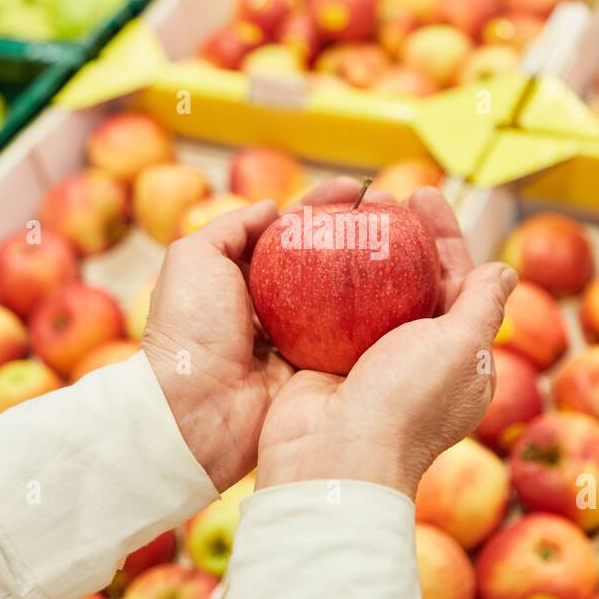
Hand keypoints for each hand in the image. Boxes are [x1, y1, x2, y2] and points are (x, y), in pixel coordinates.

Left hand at [142, 179, 379, 490]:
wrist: (195, 408)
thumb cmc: (190, 329)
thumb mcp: (195, 259)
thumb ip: (231, 227)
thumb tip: (270, 209)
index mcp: (242, 278)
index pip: (291, 233)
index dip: (324, 207)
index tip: (358, 189)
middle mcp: (273, 306)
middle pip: (324, 261)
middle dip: (358, 234)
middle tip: (395, 212)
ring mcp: (296, 339)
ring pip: (342, 299)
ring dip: (374, 272)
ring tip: (409, 244)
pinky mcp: (315, 370)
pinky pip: (350, 340)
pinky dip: (375, 319)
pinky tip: (405, 294)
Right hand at [254, 187, 517, 497]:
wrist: (333, 458)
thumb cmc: (406, 402)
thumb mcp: (461, 347)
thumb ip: (483, 306)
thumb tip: (504, 269)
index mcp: (457, 355)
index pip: (458, 280)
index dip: (445, 236)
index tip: (422, 194)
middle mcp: (415, 356)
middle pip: (411, 280)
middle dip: (400, 235)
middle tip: (382, 195)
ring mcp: (367, 360)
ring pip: (366, 292)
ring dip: (358, 251)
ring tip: (346, 212)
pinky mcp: (325, 361)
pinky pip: (323, 311)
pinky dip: (319, 279)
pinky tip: (309, 247)